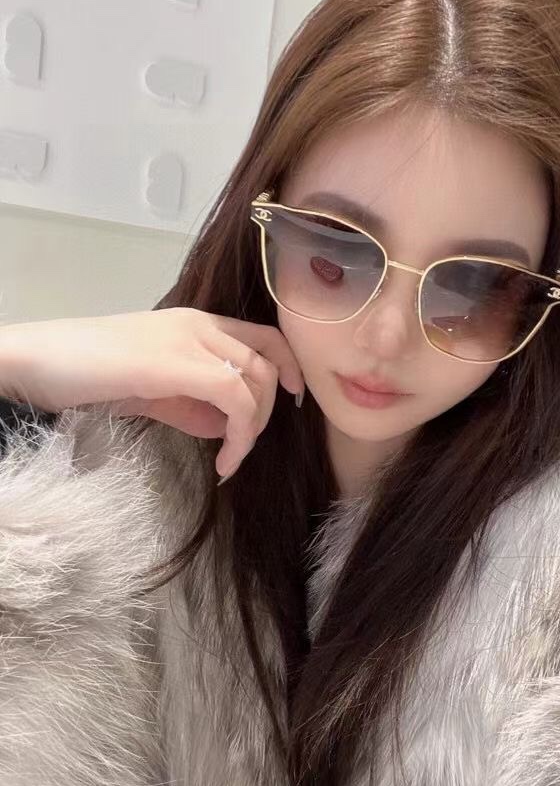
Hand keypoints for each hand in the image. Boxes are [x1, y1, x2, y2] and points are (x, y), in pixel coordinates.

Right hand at [0, 307, 304, 479]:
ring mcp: (189, 339)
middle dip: (270, 411)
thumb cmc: (89, 375)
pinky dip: (240, 435)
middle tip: (243, 446)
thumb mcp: (152, 391)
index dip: (289, 367)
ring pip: (256, 380)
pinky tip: (222, 462)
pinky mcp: (176, 362)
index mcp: (197, 323)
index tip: (293, 400)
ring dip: (253, 430)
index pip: (266, 337)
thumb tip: (226, 428)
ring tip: (229, 460)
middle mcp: (201, 324)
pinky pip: (235, 397)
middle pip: (268, 361)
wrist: (39, 362)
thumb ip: (192, 405)